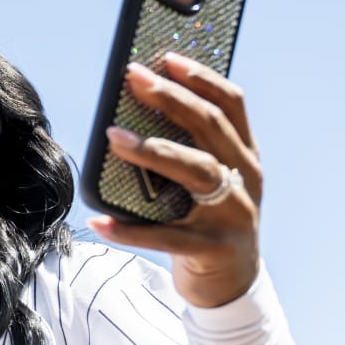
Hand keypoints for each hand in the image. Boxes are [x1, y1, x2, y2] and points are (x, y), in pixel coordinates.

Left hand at [87, 53, 261, 307]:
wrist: (231, 287)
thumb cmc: (207, 222)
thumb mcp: (209, 181)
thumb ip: (186, 148)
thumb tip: (135, 109)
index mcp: (244, 156)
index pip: (231, 105)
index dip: (201, 77)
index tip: (167, 57)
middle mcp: (245, 180)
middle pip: (210, 128)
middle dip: (170, 99)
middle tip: (132, 78)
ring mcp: (233, 215)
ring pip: (196, 172)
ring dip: (152, 151)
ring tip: (113, 138)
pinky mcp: (213, 250)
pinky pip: (166, 237)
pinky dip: (130, 229)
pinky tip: (99, 220)